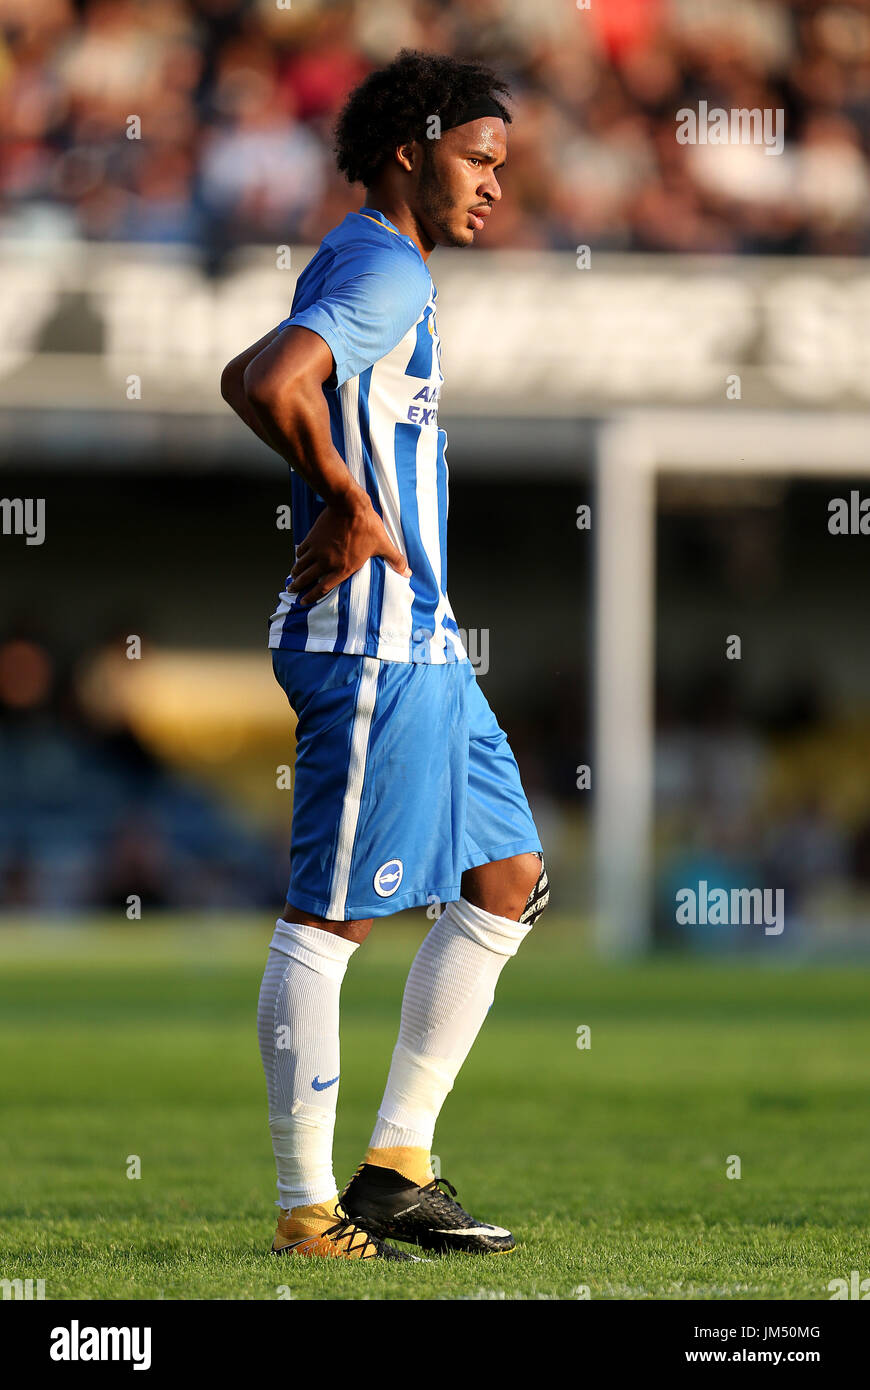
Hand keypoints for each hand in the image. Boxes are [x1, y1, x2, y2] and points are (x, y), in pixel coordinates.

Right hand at [287, 495, 410, 605]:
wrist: (349, 506)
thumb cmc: (367, 526)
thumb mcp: (383, 544)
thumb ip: (394, 560)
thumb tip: (408, 571)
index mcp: (343, 568)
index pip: (323, 588)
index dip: (312, 596)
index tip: (304, 601)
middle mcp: (327, 562)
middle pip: (307, 579)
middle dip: (298, 587)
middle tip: (292, 591)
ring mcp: (317, 550)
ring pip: (301, 566)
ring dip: (296, 573)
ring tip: (292, 577)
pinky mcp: (312, 538)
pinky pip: (302, 551)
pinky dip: (299, 556)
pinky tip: (298, 558)